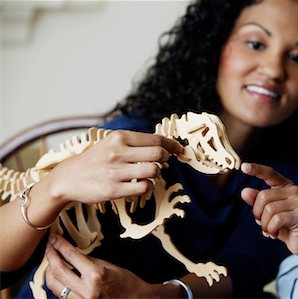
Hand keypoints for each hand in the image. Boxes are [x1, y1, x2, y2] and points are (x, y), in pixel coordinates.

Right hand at [42, 130, 183, 205]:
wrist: (68, 178)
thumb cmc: (94, 160)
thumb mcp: (111, 143)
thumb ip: (133, 143)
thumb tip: (162, 146)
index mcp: (119, 137)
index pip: (155, 139)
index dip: (172, 145)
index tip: (179, 150)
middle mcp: (118, 152)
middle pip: (158, 153)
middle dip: (165, 159)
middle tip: (162, 162)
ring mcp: (116, 171)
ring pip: (153, 170)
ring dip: (157, 173)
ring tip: (150, 174)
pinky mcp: (113, 189)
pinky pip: (143, 187)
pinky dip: (148, 187)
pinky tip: (142, 185)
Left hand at [45, 234, 156, 297]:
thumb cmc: (127, 283)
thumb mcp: (110, 267)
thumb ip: (90, 261)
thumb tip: (73, 255)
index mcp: (96, 275)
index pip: (71, 256)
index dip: (60, 245)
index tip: (54, 239)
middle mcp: (87, 290)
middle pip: (58, 270)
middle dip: (51, 256)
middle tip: (49, 247)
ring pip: (54, 285)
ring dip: (50, 272)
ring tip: (51, 263)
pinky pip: (61, 295)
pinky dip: (57, 285)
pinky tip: (58, 277)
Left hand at [240, 162, 297, 259]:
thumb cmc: (287, 225)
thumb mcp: (269, 212)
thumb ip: (257, 201)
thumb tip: (244, 192)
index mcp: (285, 186)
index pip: (270, 174)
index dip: (256, 169)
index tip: (243, 167)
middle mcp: (294, 191)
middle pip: (263, 196)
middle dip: (258, 213)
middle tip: (262, 224)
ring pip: (268, 209)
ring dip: (265, 224)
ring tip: (270, 231)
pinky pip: (276, 220)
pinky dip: (271, 229)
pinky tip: (275, 234)